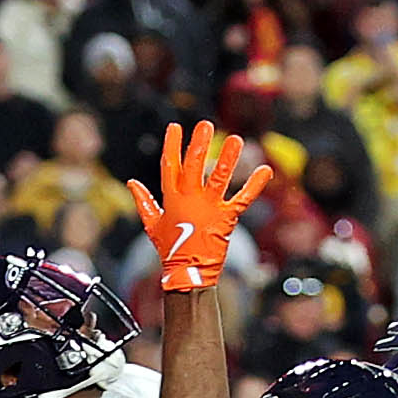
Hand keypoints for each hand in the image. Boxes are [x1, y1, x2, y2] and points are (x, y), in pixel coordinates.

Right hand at [124, 122, 268, 293]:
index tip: (175, 127)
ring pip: (219, 178)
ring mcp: (210, 208)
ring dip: (227, 158)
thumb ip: (144, 201)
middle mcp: (191, 199)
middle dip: (198, 144)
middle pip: (194, 165)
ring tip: (235, 139)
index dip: (172, 145)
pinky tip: (265, 170)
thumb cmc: (170, 248)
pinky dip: (255, 185)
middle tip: (204, 125)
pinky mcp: (227, 218)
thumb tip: (131, 183)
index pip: (170, 165)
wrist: (188, 273)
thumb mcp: (152, 224)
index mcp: (172, 198)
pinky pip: (243, 199)